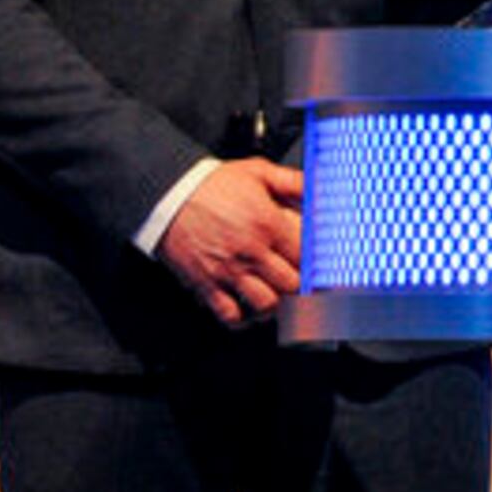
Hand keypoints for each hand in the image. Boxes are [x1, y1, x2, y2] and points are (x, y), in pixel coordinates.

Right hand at [157, 157, 305, 325]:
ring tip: (277, 298)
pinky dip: (242, 320)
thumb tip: (319, 187)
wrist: (168, 195)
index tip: (322, 270)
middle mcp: (251, 251)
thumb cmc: (212, 184)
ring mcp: (229, 270)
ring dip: (275, 305)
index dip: (318, 266)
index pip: (306, 257)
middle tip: (303, 287)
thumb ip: (292, 181)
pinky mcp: (206, 283)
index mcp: (268, 224)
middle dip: (301, 287)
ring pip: (265, 304)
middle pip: (291, 285)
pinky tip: (248, 313)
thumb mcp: (258, 171)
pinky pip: (229, 314)